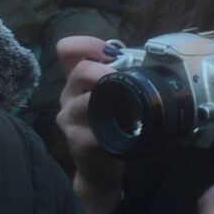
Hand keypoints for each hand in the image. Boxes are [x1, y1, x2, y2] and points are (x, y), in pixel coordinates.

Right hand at [56, 36, 126, 213]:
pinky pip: (94, 128)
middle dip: (106, 72)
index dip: (88, 44)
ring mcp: (69, 118)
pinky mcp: (77, 139)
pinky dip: (114, 128)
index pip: (67, 48)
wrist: (99, 169)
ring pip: (85, 99)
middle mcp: (68, 95)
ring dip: (111, 100)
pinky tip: (125, 132)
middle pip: (80, 70)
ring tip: (129, 109)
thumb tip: (146, 62)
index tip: (111, 54)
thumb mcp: (109, 99)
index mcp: (76, 80)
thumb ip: (119, 80)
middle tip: (126, 82)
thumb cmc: (108, 128)